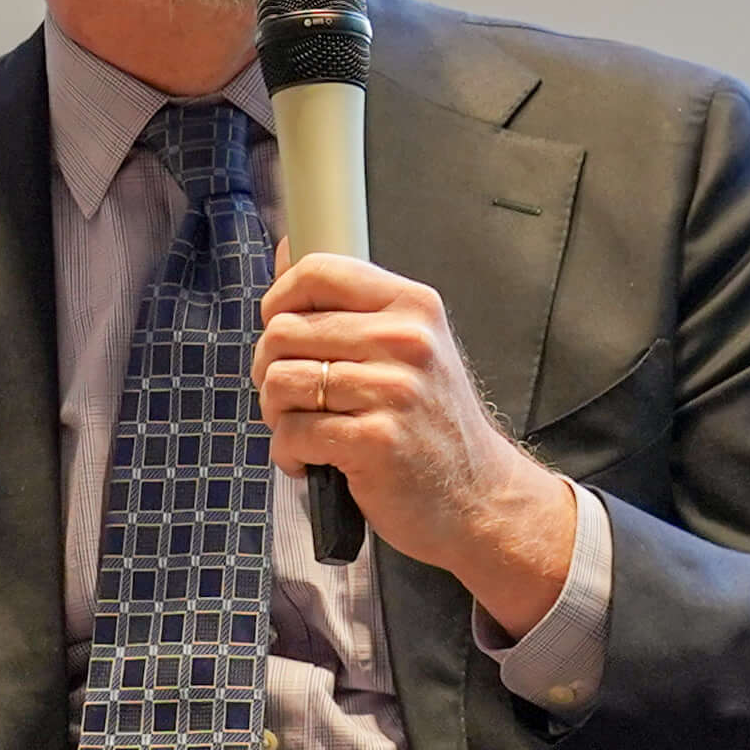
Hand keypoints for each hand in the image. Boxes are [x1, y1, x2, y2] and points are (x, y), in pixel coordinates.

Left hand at [254, 253, 579, 630]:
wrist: (479, 497)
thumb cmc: (433, 424)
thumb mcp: (411, 349)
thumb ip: (351, 308)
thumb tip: (286, 252)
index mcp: (413, 306)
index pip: (318, 271)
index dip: (280, 301)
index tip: (282, 331)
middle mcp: (406, 340)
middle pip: (284, 331)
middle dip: (270, 369)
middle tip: (294, 397)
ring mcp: (393, 391)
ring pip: (280, 382)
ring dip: (276, 414)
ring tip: (304, 430)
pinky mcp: (375, 441)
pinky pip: (291, 432)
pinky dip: (288, 453)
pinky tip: (313, 462)